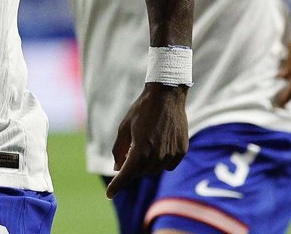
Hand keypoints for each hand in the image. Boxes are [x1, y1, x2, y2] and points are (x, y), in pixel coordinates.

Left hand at [105, 82, 188, 199]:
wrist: (167, 95)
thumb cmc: (142, 110)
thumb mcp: (124, 127)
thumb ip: (119, 150)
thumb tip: (117, 168)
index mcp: (140, 150)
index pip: (126, 175)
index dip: (116, 186)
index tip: (109, 195)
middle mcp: (157, 156)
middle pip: (140, 172)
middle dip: (133, 166)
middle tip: (131, 149)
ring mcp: (171, 154)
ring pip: (155, 170)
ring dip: (147, 163)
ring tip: (147, 141)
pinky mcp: (181, 151)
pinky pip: (168, 165)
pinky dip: (161, 160)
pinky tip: (160, 143)